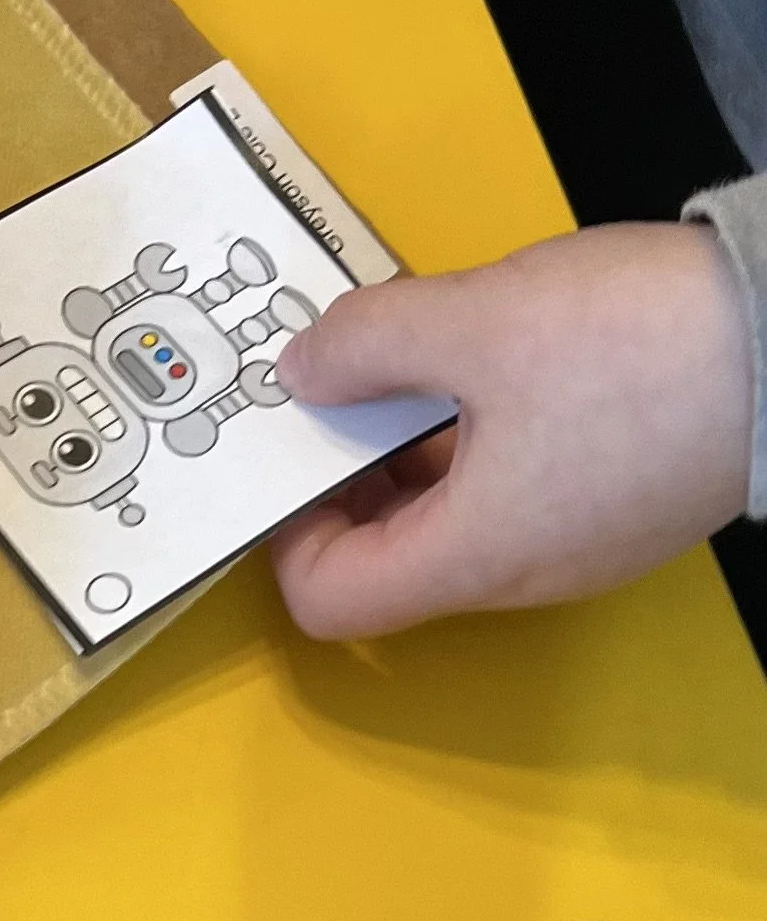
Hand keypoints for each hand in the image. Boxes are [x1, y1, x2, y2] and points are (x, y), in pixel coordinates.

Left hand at [267, 223, 752, 636]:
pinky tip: (475, 351)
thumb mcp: (474, 321)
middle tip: (321, 384)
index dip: (284, 533)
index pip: (332, 600)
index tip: (282, 449)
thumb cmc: (638, 342)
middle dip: (339, 474)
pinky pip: (515, 484)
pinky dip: (472, 431)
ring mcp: (581, 536)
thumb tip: (299, 373)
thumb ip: (365, 345)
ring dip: (406, 444)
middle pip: (390, 558)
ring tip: (391, 352)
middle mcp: (526, 569)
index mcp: (478, 553)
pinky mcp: (622, 494)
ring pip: (456, 513)